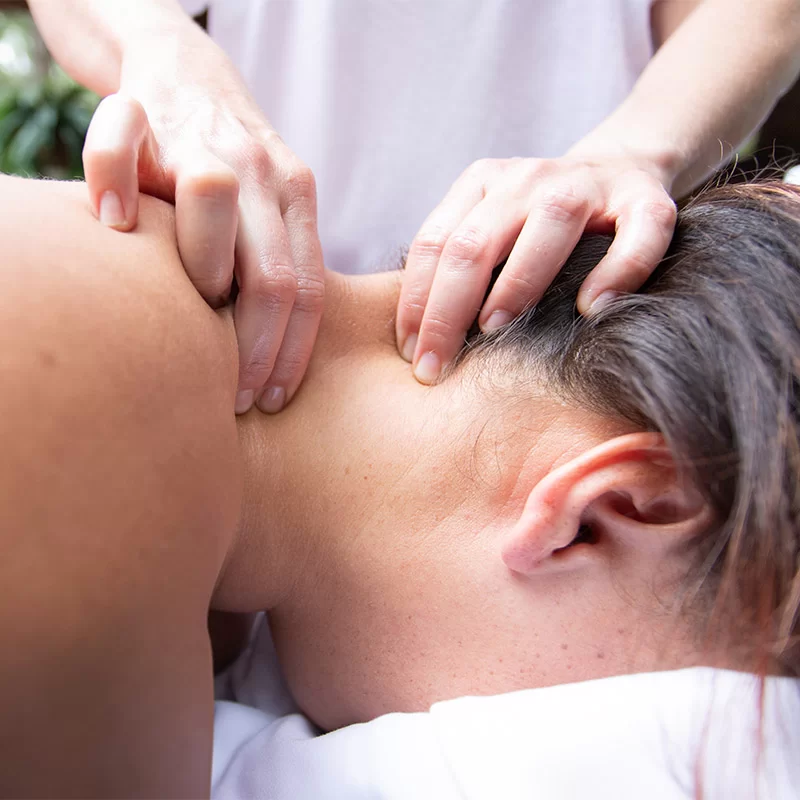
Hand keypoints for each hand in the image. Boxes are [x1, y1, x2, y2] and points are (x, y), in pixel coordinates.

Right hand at [82, 30, 323, 414]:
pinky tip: (116, 225)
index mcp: (297, 200)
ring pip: (213, 201)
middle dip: (256, 347)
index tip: (276, 401)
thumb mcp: (273, 212)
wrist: (187, 72)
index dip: (293, 354)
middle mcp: (261, 171)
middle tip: (237, 397)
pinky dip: (112, 179)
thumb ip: (280, 265)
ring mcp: (205, 139)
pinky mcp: (146, 110)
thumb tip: (280, 358)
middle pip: (272, 273)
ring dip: (200, 272)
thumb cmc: (231, 170)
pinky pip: (121, 139)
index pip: (309, 292)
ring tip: (185, 322)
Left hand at [396, 156, 676, 382]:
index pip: (435, 244)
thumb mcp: (490, 228)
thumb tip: (416, 341)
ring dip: (517, 283)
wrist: (618, 171)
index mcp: (482, 184)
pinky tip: (592, 309)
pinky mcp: (645, 200)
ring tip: (494, 331)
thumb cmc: (537, 225)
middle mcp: (527, 178)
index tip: (411, 355)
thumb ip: (457, 265)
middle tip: (435, 367)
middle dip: (448, 312)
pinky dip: (616, 271)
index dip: (417, 302)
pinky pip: (637, 234)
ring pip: (550, 225)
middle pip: (475, 243)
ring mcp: (587, 184)